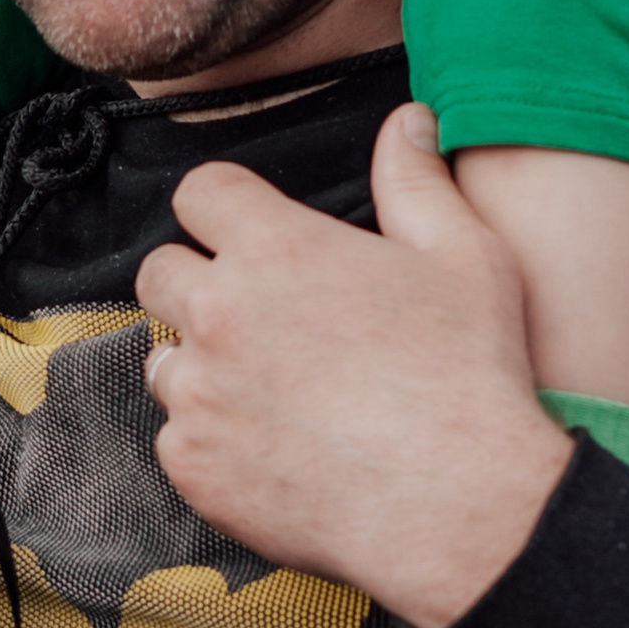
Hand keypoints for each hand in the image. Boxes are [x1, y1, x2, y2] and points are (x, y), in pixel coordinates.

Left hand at [136, 105, 573, 627]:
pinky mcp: (194, 467)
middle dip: (198, 281)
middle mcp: (219, 313)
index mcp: (276, 248)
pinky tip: (275, 448)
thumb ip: (417, 179)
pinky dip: (213, 442)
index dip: (225, 207)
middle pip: (160, 271)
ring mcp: (200, 395)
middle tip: (260, 314)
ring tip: (274, 390)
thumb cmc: (468, 376)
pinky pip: (176, 440)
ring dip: (203, 365)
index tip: (250, 231)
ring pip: (164, 360)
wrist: (460, 506)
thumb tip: (406, 121)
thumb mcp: (465, 254)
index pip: (200, 192)